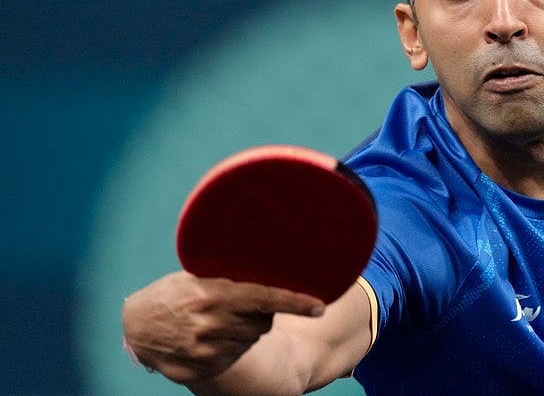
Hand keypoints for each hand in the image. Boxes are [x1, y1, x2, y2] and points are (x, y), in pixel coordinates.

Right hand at [121, 271, 324, 383]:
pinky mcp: (201, 369)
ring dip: (244, 330)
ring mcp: (206, 351)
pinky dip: (230, 347)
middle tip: (239, 304)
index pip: (265, 297)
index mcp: (214, 295)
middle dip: (259, 313)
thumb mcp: (198, 277)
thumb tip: (272, 261)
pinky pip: (235, 356)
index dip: (296, 302)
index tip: (320, 306)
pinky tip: (211, 337)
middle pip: (262, 322)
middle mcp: (211, 325)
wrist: (137, 326)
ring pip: (250, 340)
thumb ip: (231, 277)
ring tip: (221, 319)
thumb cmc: (173, 293)